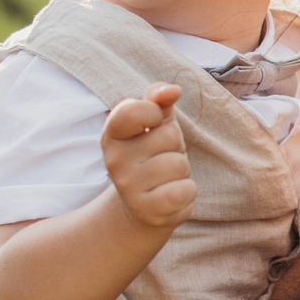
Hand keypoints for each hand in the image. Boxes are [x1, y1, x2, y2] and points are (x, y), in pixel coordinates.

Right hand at [104, 83, 193, 229]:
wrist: (143, 206)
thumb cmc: (153, 156)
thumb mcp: (154, 123)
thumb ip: (158, 99)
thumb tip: (172, 90)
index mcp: (112, 133)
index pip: (133, 110)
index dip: (155, 113)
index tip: (153, 124)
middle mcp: (114, 159)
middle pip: (168, 137)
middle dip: (175, 147)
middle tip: (163, 159)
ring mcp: (128, 186)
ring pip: (178, 164)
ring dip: (182, 171)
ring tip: (167, 178)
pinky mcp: (146, 209)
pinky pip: (184, 190)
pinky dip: (187, 192)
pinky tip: (172, 196)